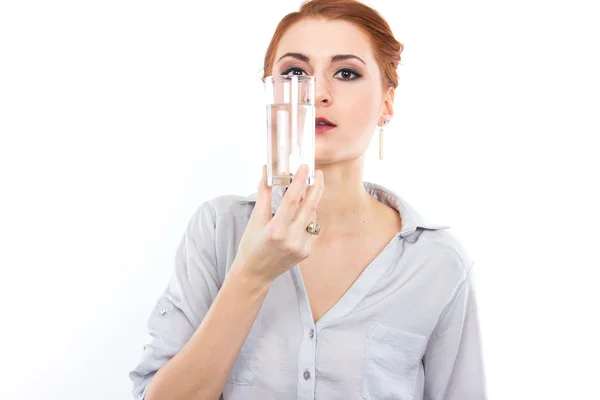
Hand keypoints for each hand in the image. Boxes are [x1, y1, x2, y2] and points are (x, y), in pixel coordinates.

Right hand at [232, 164, 323, 283]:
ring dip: (311, 201)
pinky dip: (307, 217)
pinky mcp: (307, 252)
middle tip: (318, 173)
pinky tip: (301, 212)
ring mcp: (302, 247)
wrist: (255, 274)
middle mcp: (291, 240)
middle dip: (316, 187)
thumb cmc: (251, 245)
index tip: (304, 167)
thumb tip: (266, 170)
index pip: (292, 200)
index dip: (299, 181)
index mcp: (276, 230)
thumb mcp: (255, 219)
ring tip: (306, 190)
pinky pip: (311, 228)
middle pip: (309, 206)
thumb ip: (264, 194)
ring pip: (312, 216)